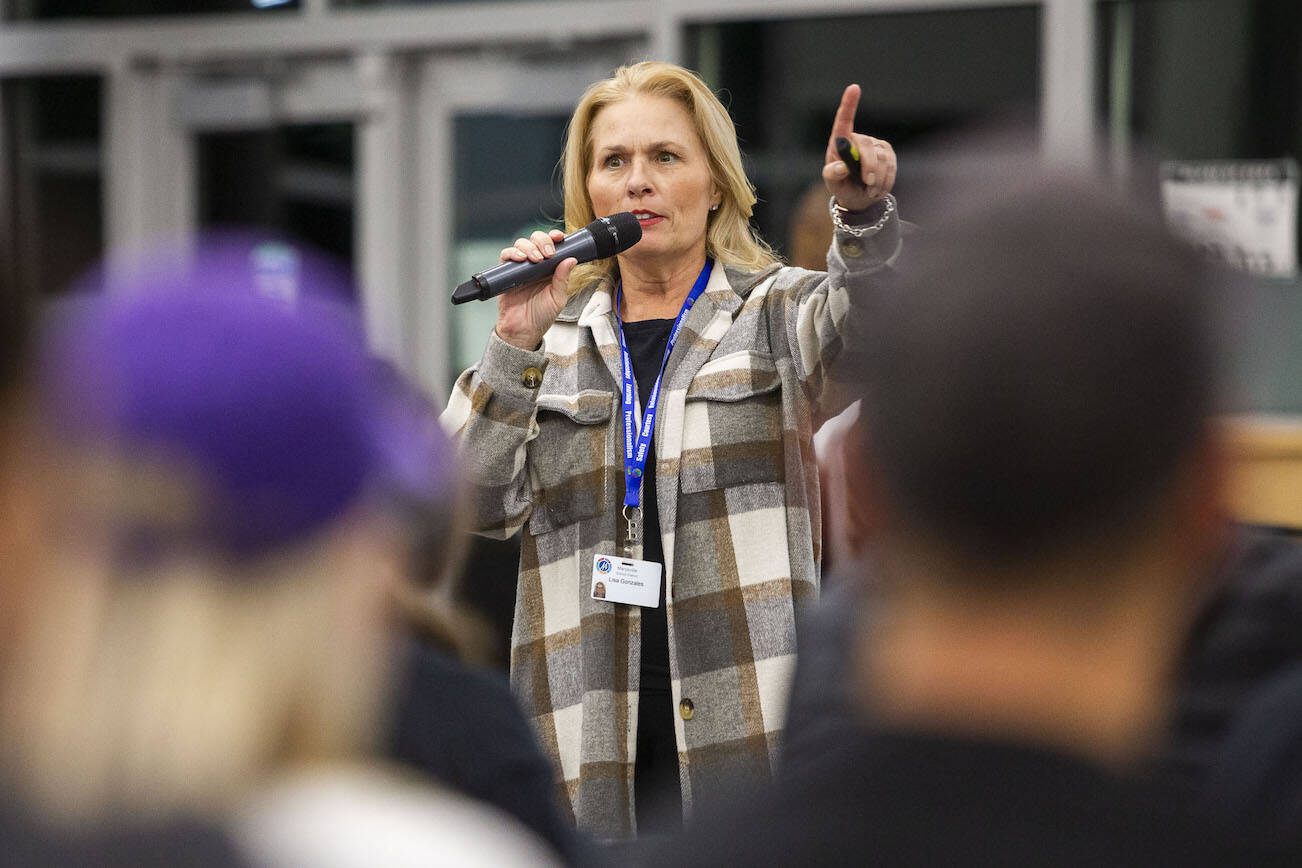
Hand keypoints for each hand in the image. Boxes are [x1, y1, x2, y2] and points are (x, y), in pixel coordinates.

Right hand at [493, 228, 577, 350]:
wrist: (523, 331)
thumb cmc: (541, 316)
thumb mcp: (557, 298)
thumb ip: (563, 278)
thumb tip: (571, 259)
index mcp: (551, 267)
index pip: (553, 245)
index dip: (555, 237)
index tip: (560, 237)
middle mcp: (536, 264)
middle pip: (536, 239)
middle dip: (543, 240)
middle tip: (548, 253)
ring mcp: (521, 267)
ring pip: (521, 243)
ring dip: (529, 246)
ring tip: (536, 259)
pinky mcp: (506, 272)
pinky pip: (506, 255)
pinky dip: (512, 252)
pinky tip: (520, 259)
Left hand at [822, 84, 895, 211]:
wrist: (859, 196)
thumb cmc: (842, 185)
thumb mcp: (832, 183)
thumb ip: (832, 174)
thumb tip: (841, 166)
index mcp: (841, 142)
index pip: (844, 120)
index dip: (849, 104)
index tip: (854, 87)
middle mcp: (859, 139)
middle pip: (867, 145)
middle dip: (868, 166)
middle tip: (867, 183)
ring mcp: (875, 145)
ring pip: (882, 158)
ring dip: (876, 178)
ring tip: (869, 190)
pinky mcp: (888, 153)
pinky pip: (891, 166)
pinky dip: (885, 181)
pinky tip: (877, 189)